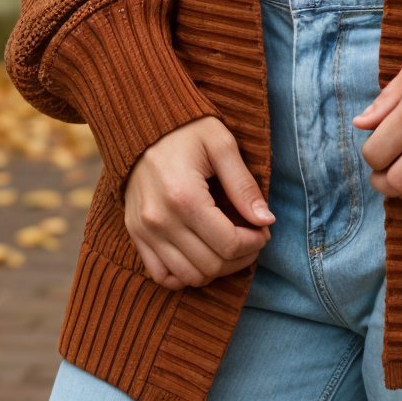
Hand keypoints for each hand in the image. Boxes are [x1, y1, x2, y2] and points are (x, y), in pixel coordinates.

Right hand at [122, 117, 273, 289]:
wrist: (143, 123)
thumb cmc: (187, 130)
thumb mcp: (222, 145)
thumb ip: (244, 185)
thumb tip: (266, 220)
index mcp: (183, 196)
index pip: (228, 243)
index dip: (254, 242)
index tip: (264, 229)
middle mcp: (160, 220)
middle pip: (211, 265)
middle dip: (241, 257)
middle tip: (253, 237)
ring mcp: (144, 231)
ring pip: (188, 277)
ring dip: (217, 269)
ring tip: (231, 246)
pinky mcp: (135, 234)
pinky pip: (161, 275)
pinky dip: (185, 276)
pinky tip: (202, 256)